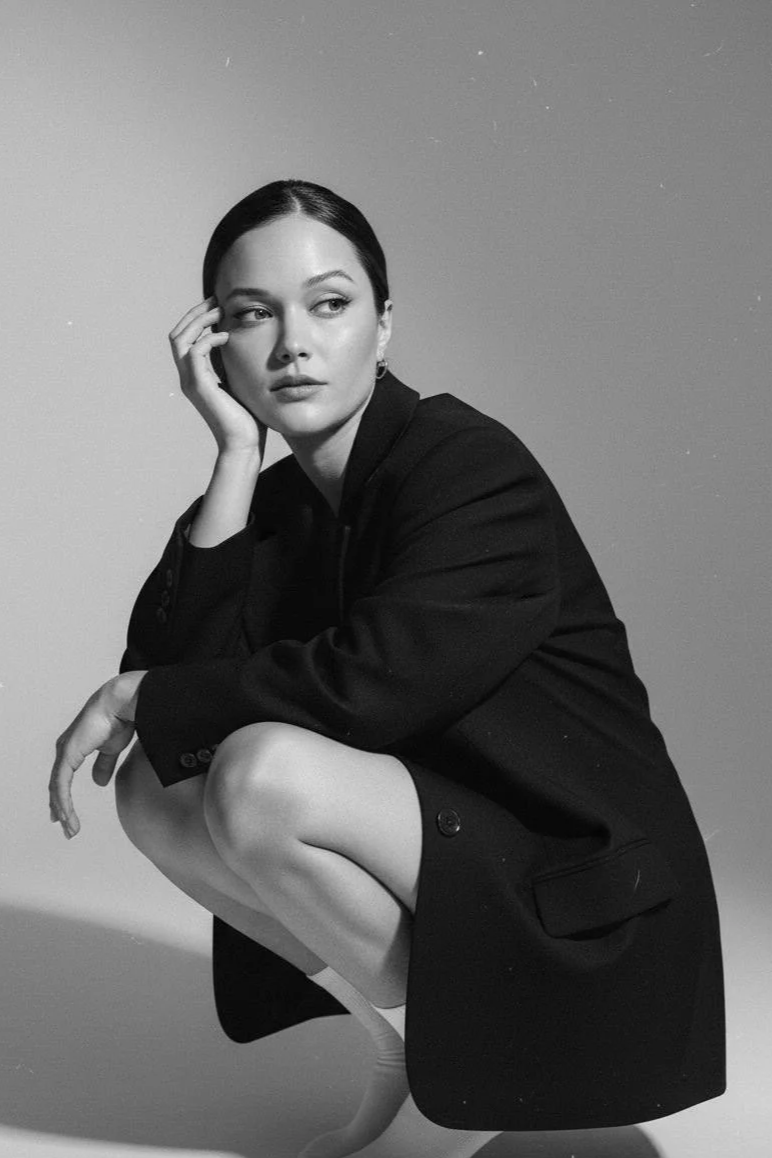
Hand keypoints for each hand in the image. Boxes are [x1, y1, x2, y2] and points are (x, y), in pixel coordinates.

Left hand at [48, 671, 145, 838]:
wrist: (123, 703)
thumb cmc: (119, 719)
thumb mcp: (112, 749)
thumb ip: (104, 765)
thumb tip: (98, 783)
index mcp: (74, 748)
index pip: (63, 778)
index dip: (62, 797)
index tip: (65, 816)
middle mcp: (65, 750)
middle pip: (56, 785)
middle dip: (60, 808)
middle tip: (65, 827)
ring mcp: (65, 752)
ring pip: (56, 788)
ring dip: (63, 810)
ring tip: (70, 828)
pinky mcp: (68, 754)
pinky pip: (61, 784)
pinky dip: (63, 802)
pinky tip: (67, 815)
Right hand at [169, 297, 266, 455]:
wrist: (245, 444)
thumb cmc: (248, 418)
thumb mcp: (241, 383)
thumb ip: (235, 364)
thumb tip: (247, 344)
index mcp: (196, 376)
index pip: (185, 338)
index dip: (197, 319)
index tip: (217, 305)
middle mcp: (188, 377)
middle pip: (177, 334)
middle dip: (195, 313)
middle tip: (216, 300)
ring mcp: (191, 382)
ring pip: (181, 339)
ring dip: (199, 321)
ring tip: (220, 312)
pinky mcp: (199, 387)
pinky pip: (195, 352)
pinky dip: (208, 339)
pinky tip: (226, 336)